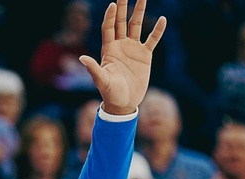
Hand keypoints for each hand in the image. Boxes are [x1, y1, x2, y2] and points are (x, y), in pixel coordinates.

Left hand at [78, 0, 166, 114]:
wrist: (124, 103)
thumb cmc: (110, 93)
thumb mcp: (101, 80)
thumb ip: (93, 68)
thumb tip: (82, 57)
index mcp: (108, 49)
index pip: (108, 27)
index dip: (110, 16)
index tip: (112, 5)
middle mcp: (120, 46)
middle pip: (121, 22)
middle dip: (123, 7)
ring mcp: (133, 49)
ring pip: (137, 26)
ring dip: (139, 12)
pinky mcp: (145, 55)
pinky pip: (152, 40)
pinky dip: (157, 31)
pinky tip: (163, 19)